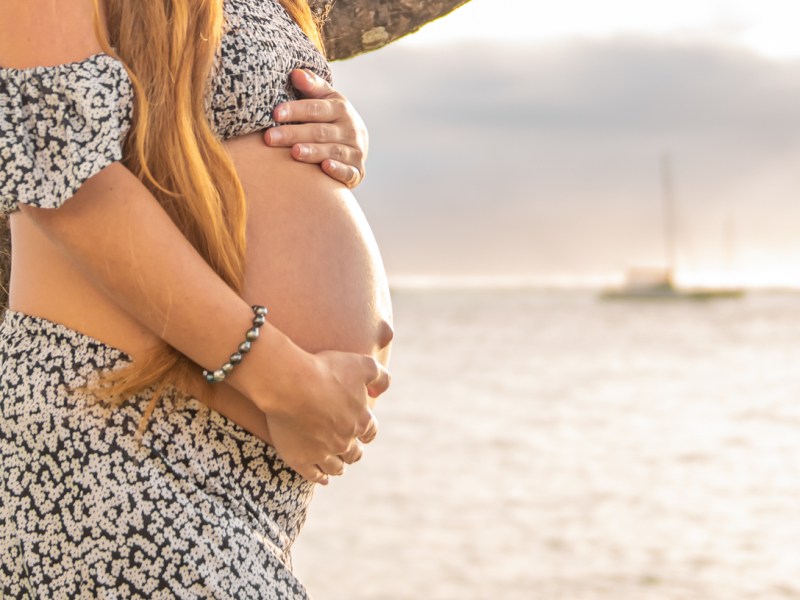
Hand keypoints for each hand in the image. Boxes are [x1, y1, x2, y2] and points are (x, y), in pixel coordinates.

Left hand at [264, 69, 368, 187]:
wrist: (356, 144)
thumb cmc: (331, 119)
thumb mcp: (325, 99)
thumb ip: (311, 86)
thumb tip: (295, 73)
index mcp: (341, 109)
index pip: (316, 108)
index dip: (296, 110)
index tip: (275, 113)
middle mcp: (351, 129)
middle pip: (320, 131)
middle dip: (294, 134)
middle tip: (270, 137)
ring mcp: (355, 151)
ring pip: (333, 151)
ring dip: (313, 152)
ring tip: (294, 153)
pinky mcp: (357, 171)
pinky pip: (349, 172)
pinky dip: (338, 169)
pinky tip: (325, 167)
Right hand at [264, 350, 388, 484]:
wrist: (291, 384)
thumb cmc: (326, 370)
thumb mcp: (362, 364)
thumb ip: (379, 376)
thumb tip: (379, 392)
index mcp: (361, 421)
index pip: (370, 432)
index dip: (367, 432)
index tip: (363, 433)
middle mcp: (345, 441)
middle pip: (354, 453)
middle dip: (354, 452)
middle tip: (350, 452)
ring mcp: (323, 453)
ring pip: (336, 467)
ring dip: (338, 467)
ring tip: (337, 467)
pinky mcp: (301, 459)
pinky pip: (313, 476)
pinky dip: (320, 478)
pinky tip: (322, 479)